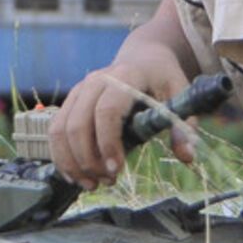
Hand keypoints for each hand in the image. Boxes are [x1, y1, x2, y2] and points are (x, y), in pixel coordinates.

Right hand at [48, 49, 192, 189]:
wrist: (143, 58)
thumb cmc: (162, 79)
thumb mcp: (180, 94)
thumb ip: (183, 125)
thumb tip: (186, 156)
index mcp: (126, 76)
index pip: (107, 110)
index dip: (108, 142)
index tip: (117, 169)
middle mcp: (96, 81)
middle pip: (78, 123)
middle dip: (88, 160)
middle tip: (108, 181)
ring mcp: (79, 90)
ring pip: (60, 129)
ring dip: (72, 162)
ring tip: (93, 184)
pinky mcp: (71, 101)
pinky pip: (55, 131)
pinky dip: (61, 157)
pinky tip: (77, 176)